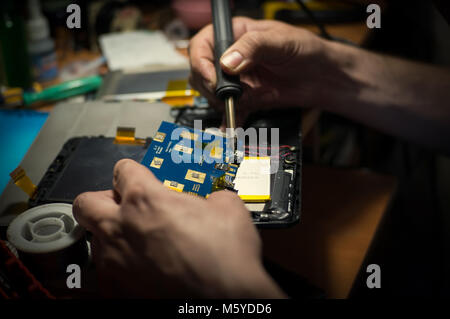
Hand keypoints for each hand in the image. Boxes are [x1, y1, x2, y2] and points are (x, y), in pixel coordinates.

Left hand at [73, 159, 284, 297]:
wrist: (225, 298)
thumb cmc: (225, 258)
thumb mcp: (228, 208)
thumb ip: (210, 198)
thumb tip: (213, 201)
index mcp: (146, 199)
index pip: (122, 170)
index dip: (133, 172)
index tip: (139, 178)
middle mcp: (121, 227)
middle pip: (86, 202)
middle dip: (101, 201)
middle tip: (122, 206)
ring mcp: (114, 261)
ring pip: (95, 239)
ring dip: (112, 235)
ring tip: (140, 243)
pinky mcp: (116, 290)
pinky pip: (106, 271)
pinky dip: (120, 266)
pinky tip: (143, 269)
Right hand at [189, 17, 330, 125]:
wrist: (322, 77)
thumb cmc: (305, 50)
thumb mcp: (279, 41)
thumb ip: (252, 47)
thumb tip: (228, 63)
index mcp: (234, 34)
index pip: (202, 46)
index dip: (202, 63)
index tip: (214, 79)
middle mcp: (231, 57)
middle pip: (202, 72)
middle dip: (212, 87)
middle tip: (228, 95)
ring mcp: (237, 80)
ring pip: (213, 94)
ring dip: (222, 103)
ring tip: (242, 102)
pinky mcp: (246, 98)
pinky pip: (230, 111)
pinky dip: (230, 119)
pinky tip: (233, 124)